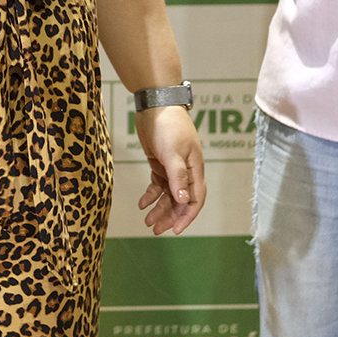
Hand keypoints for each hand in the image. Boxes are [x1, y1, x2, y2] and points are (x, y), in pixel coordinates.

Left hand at [135, 105, 205, 235]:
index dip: (186, 216)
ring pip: (168, 195)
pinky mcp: (160, 162)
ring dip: (159, 208)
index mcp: (195, 169)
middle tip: (155, 230)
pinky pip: (157, 184)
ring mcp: (173, 167)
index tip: (175, 231)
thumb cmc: (169, 127)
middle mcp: (186, 171)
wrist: (155, 105)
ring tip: (147, 221)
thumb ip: (178, 177)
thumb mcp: (173, 153)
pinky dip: (150, 195)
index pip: (195, 199)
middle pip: (180, 200)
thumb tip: (183, 201)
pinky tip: (142, 203)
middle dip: (169, 216)